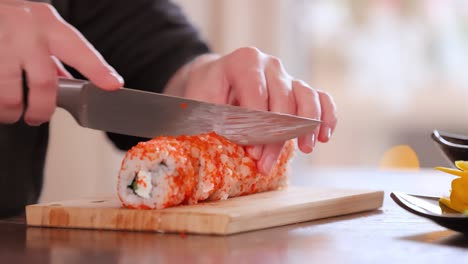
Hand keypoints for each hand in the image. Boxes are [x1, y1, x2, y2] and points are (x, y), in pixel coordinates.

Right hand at [0, 0, 123, 125]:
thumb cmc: (15, 21)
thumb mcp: (42, 30)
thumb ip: (58, 56)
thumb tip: (74, 84)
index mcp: (49, 26)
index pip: (79, 51)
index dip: (98, 70)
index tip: (113, 84)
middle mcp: (27, 31)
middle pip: (43, 82)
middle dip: (42, 109)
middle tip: (37, 117)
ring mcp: (1, 41)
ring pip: (9, 92)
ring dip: (11, 110)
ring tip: (11, 113)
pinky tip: (0, 101)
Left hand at [164, 47, 337, 174]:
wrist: (214, 79)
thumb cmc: (206, 92)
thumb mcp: (200, 103)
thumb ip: (215, 122)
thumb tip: (236, 150)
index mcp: (244, 61)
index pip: (257, 96)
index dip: (256, 127)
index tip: (252, 153)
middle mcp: (269, 65)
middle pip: (282, 102)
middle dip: (276, 137)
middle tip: (265, 163)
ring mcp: (287, 76)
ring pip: (307, 98)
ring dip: (307, 126)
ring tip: (306, 148)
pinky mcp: (298, 89)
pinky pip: (321, 98)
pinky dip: (326, 116)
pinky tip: (325, 136)